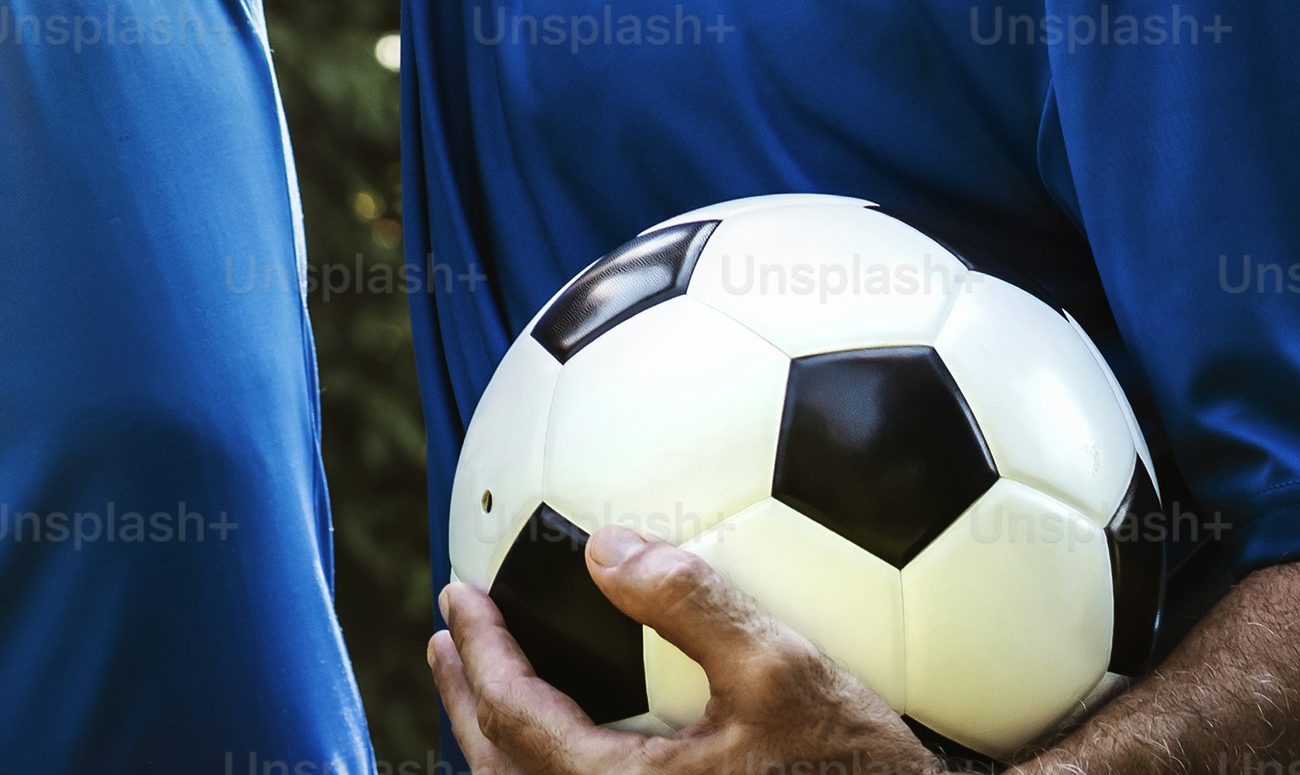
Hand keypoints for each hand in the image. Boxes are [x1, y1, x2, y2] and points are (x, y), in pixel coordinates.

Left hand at [431, 530, 940, 774]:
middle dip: (467, 702)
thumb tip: (608, 547)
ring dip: (503, 738)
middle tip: (446, 641)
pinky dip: (552, 763)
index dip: (479, 655)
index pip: (515, 721)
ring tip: (490, 685)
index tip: (457, 595)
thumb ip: (693, 603)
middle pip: (507, 771)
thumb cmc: (853, 770)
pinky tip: (582, 731)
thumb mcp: (785, 670)